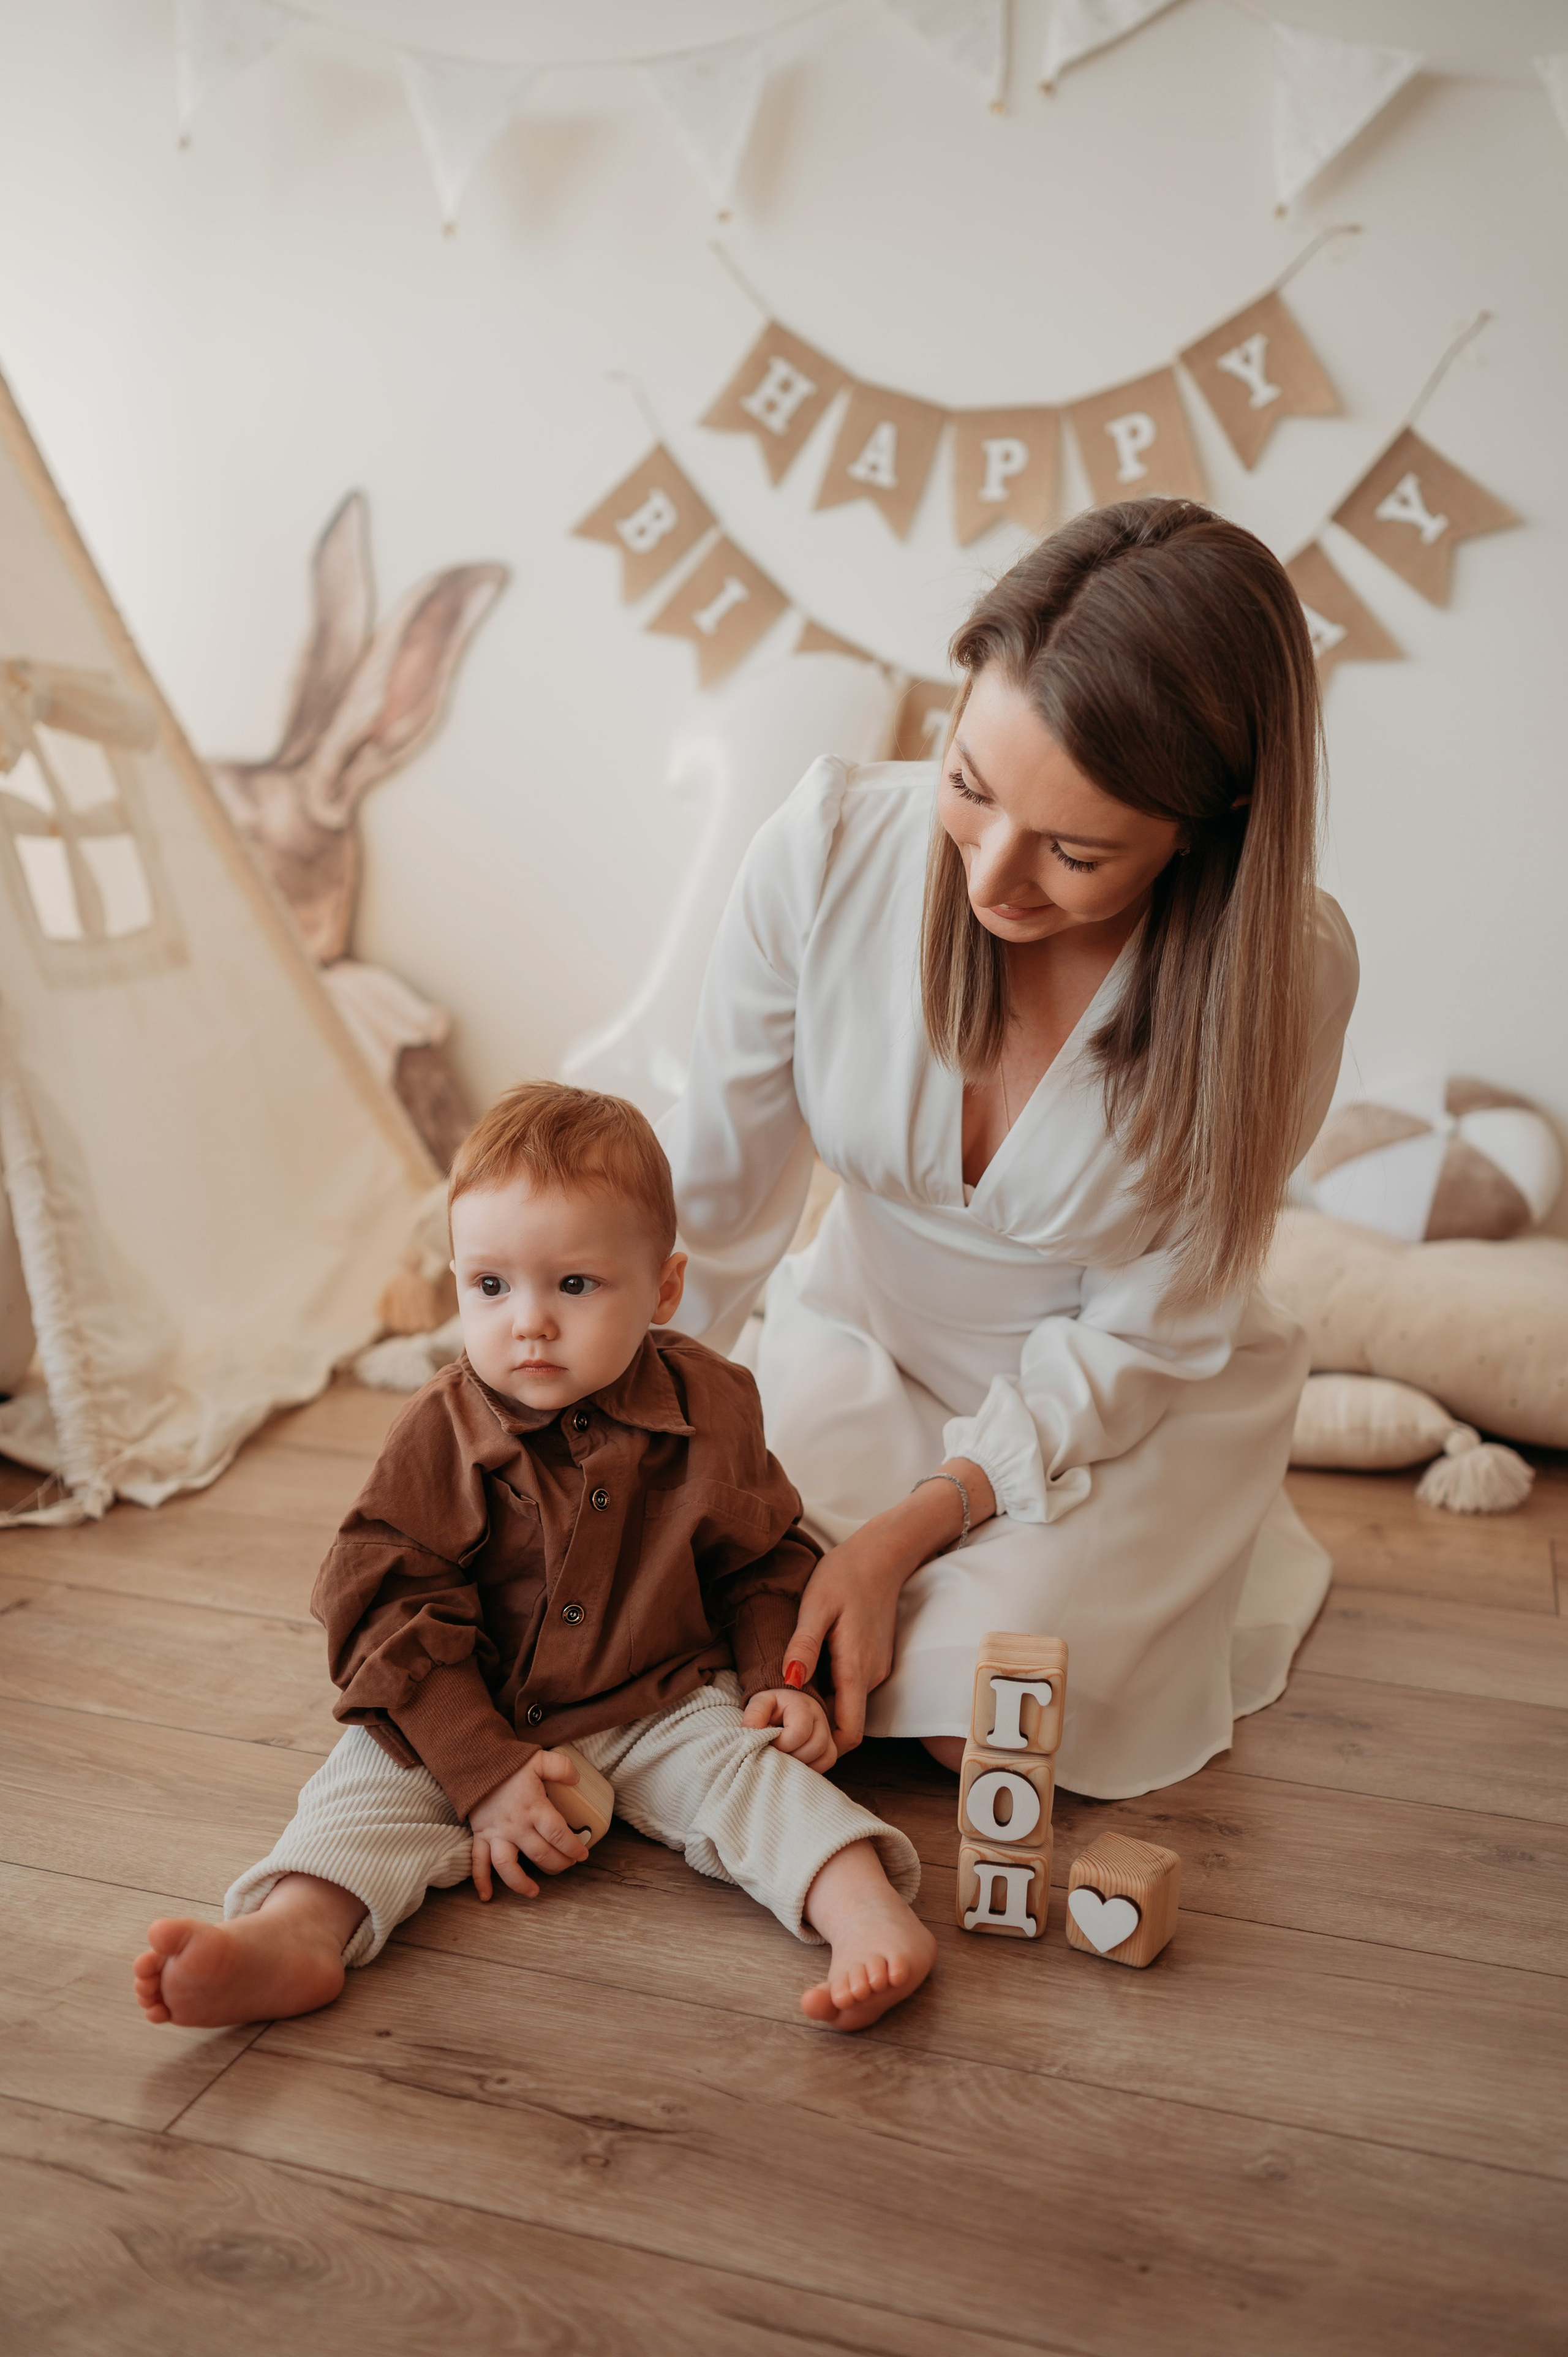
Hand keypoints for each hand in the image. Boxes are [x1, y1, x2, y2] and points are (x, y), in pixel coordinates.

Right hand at [468, 1749, 589, 1899]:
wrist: (475, 1762)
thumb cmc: (509, 1764)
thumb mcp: (538, 1759)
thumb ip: (560, 1766)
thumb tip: (577, 1779)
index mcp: (533, 1808)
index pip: (558, 1835)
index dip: (573, 1848)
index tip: (582, 1854)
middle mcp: (515, 1826)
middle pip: (540, 1854)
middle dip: (558, 1864)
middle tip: (568, 1865)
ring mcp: (496, 1834)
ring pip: (507, 1866)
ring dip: (521, 1883)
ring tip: (534, 1892)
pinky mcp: (480, 1836)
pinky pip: (478, 1863)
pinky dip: (480, 1881)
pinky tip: (487, 1896)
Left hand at [742, 1684, 836, 1772]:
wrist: (785, 1704)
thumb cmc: (772, 1706)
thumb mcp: (760, 1703)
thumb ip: (754, 1714)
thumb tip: (749, 1732)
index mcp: (802, 1705)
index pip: (799, 1732)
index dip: (782, 1744)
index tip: (769, 1743)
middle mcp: (820, 1717)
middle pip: (816, 1746)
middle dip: (793, 1756)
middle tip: (777, 1753)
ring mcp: (827, 1732)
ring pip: (826, 1756)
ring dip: (803, 1764)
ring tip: (786, 1758)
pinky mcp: (830, 1745)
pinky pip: (828, 1762)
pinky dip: (812, 1768)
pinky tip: (797, 1763)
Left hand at [783, 1459, 994, 1755]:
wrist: (883, 1553)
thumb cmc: (845, 1575)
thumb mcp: (816, 1606)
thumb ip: (803, 1646)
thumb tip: (788, 1684)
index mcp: (856, 1669)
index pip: (850, 1734)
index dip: (824, 1747)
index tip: (793, 1743)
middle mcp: (872, 1676)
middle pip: (845, 1723)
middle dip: (816, 1728)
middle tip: (778, 1720)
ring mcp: (876, 1669)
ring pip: (847, 1705)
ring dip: (821, 1706)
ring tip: (787, 1695)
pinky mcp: (874, 1659)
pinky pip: (851, 1687)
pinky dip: (830, 1688)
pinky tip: (807, 1671)